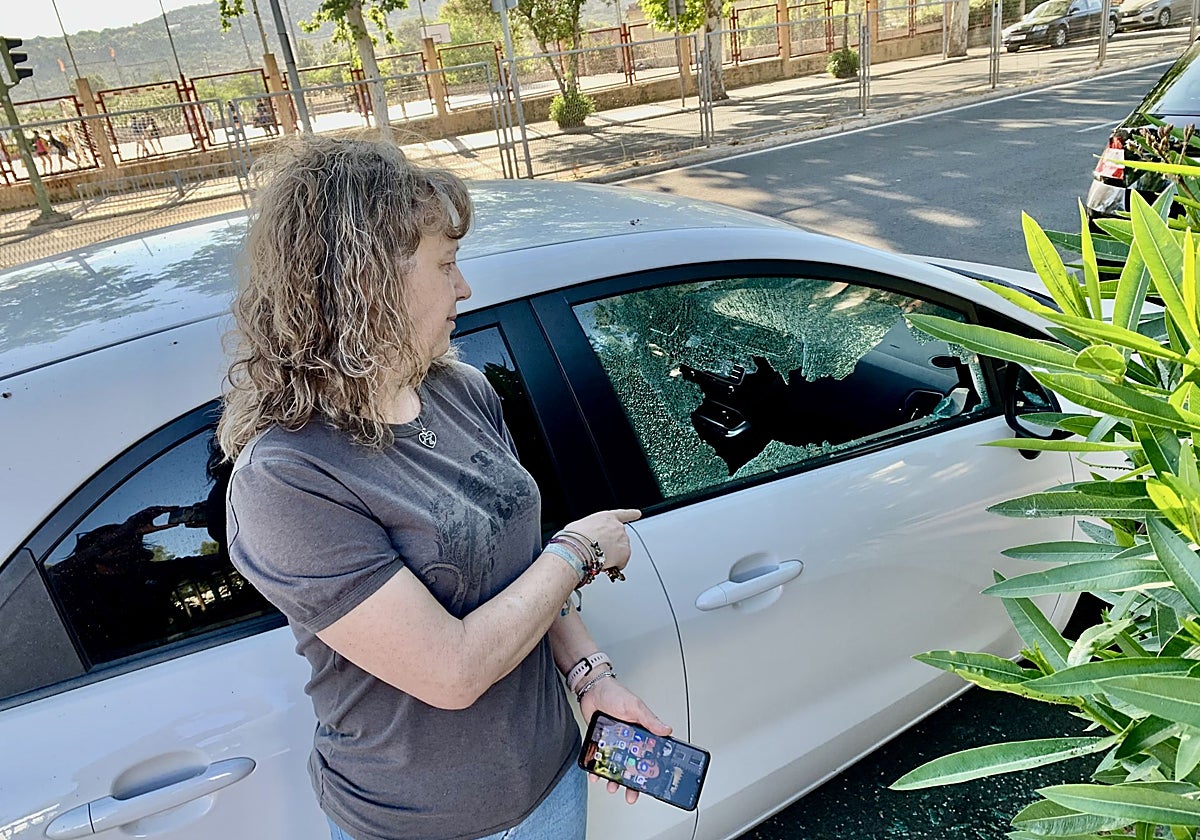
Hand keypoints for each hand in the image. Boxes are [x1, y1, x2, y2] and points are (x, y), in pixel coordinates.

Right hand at [562, 509, 640, 573]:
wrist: (579, 548)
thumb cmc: (576, 537)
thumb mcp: (579, 527)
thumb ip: (588, 530)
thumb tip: (584, 538)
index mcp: (607, 517)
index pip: (622, 514)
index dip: (631, 514)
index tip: (637, 513)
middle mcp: (617, 527)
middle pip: (619, 537)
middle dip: (611, 546)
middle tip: (598, 552)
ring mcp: (623, 540)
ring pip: (620, 551)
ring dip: (613, 556)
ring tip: (598, 559)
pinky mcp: (625, 553)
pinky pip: (621, 562)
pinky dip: (615, 566)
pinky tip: (604, 565)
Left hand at [579, 675, 670, 804]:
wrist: (592, 688)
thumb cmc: (615, 693)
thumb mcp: (635, 706)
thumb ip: (650, 720)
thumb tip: (666, 730)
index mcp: (640, 733)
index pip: (647, 755)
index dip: (649, 770)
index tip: (650, 782)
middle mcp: (627, 740)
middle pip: (631, 766)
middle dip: (631, 782)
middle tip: (630, 794)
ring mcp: (613, 743)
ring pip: (615, 766)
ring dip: (613, 778)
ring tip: (611, 786)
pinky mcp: (600, 743)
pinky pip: (599, 760)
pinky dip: (596, 769)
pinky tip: (595, 775)